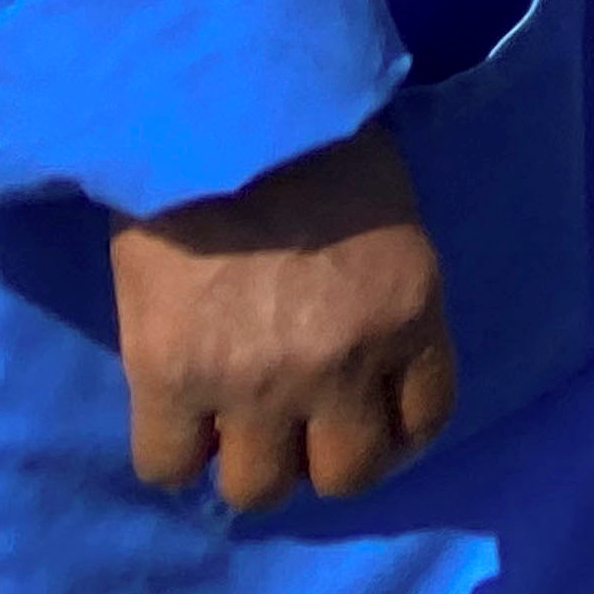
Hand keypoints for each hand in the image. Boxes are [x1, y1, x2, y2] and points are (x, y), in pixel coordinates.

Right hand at [113, 128, 454, 516]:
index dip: (392, 432)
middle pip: (346, 476)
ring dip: (246, 461)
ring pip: (259, 488)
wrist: (215, 105)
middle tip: (294, 426)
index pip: (424, 420)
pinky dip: (174, 450)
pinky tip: (176, 413)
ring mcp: (256, 380)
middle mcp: (343, 362)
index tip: (364, 420)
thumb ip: (382, 297)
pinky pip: (169, 466)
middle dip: (322, 456)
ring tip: (228, 421)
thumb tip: (360, 362)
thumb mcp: (386, 218)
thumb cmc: (309, 139)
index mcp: (410, 311)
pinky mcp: (171, 378)